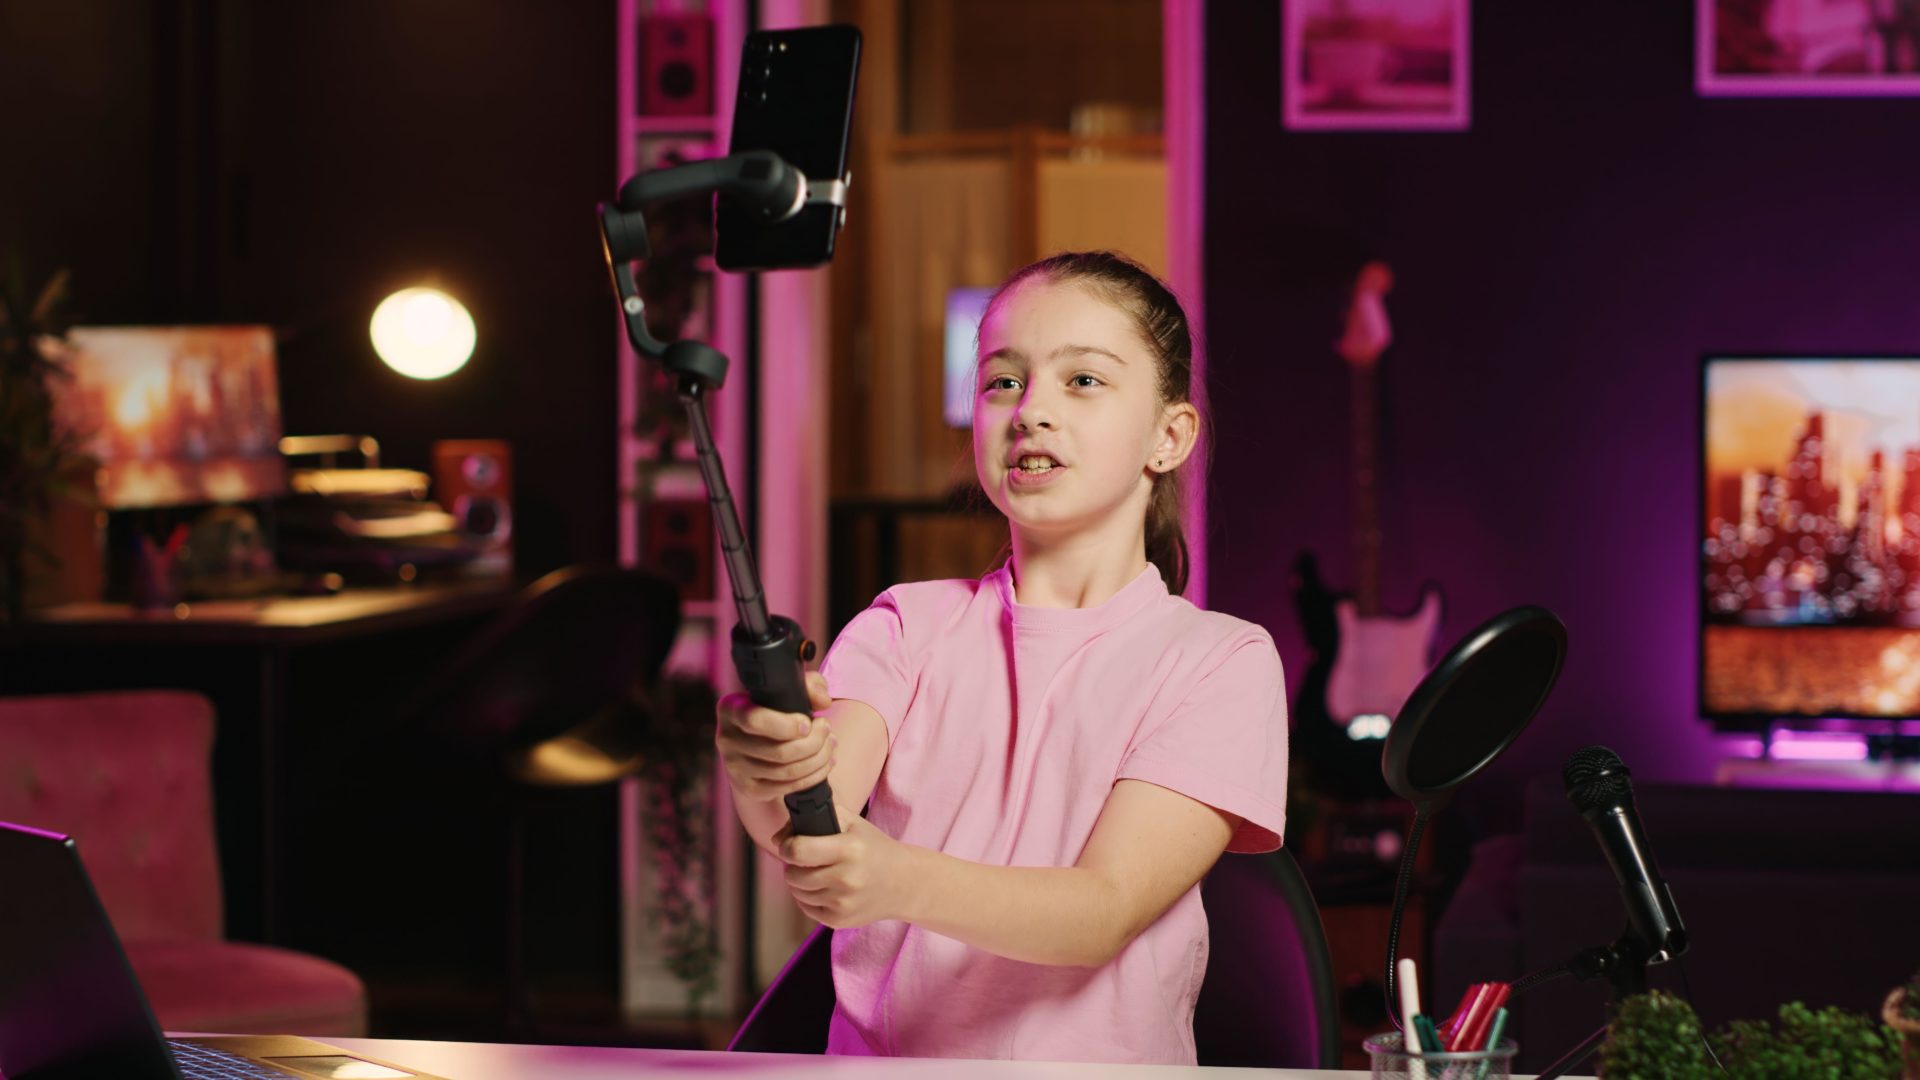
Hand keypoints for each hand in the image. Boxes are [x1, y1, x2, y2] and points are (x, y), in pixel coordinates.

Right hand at [715, 671, 835, 802]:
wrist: (756, 737)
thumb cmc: (774, 709)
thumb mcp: (788, 689)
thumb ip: (809, 685)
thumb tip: (823, 701)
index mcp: (730, 709)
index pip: (754, 720)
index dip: (787, 725)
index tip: (808, 723)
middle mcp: (726, 739)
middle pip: (778, 751)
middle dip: (814, 742)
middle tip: (827, 730)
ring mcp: (735, 767)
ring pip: (786, 771)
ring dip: (818, 759)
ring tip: (830, 745)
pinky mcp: (748, 787)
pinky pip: (786, 787)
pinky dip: (813, 776)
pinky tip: (825, 763)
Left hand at [777, 804, 913, 928]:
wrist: (904, 883)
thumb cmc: (873, 848)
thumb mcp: (852, 823)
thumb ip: (816, 817)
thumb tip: (779, 837)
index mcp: (848, 849)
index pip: (797, 850)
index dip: (787, 846)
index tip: (789, 844)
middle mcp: (845, 878)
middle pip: (793, 875)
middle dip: (793, 866)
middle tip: (805, 860)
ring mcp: (842, 903)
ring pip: (797, 893)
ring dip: (799, 882)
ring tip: (815, 873)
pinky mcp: (839, 920)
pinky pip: (805, 908)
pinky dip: (808, 898)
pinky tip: (822, 888)